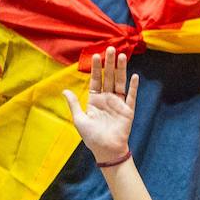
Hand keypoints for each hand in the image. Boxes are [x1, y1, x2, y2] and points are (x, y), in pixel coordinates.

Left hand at [62, 47, 137, 163]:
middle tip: (111, 48)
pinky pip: (132, 97)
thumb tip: (64, 91)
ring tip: (122, 56)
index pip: (96, 80)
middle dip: (109, 63)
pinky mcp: (128, 111)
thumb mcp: (80, 119)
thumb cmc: (92, 137)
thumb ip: (74, 104)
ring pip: (120, 83)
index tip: (96, 55)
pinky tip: (135, 76)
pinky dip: (134, 87)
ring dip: (121, 69)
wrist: (106, 151)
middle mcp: (107, 99)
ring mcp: (118, 104)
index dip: (96, 68)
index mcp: (95, 100)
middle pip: (109, 77)